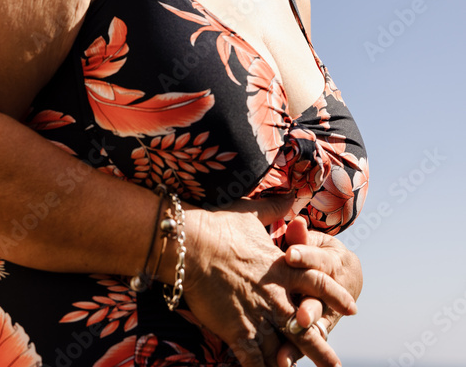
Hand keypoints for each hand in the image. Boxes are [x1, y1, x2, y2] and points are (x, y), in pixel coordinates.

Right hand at [182, 198, 356, 366]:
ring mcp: (259, 314)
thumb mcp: (251, 212)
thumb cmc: (219, 225)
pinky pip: (254, 359)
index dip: (335, 296)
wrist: (192, 244)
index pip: (317, 282)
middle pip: (307, 324)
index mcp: (281, 266)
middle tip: (337, 363)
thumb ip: (274, 208)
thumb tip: (291, 195)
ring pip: (285, 345)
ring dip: (295, 361)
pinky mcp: (238, 330)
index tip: (351, 308)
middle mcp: (276, 293)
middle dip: (322, 345)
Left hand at [275, 217, 362, 366]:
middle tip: (298, 317)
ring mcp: (325, 316)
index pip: (319, 260)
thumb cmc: (316, 252)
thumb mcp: (312, 241)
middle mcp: (332, 294)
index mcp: (332, 264)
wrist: (342, 277)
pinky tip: (279, 364)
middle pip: (321, 302)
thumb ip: (302, 235)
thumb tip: (296, 219)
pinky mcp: (316, 332)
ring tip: (283, 358)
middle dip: (309, 310)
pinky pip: (304, 346)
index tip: (289, 254)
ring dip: (300, 343)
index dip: (305, 256)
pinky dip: (293, 355)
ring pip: (314, 330)